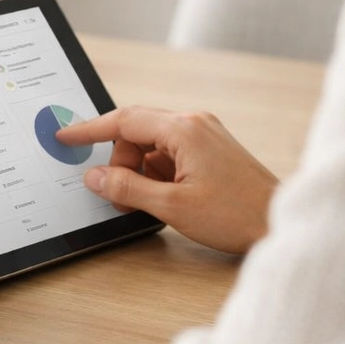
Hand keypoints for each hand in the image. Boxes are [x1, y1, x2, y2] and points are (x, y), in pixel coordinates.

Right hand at [57, 107, 278, 253]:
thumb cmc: (237, 214)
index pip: (123, 120)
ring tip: (149, 203)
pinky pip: (168, 154)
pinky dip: (157, 174)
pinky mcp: (210, 149)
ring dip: (139, 172)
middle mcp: (194, 123)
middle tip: (120, 197)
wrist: (280, 223)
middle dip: (120, 163)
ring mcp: (204, 135)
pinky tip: (165, 198)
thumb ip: (127, 188)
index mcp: (184, 129)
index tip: (65, 137)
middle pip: (135, 132)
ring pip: (151, 146)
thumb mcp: (172, 206)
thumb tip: (95, 176)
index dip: (89, 130)